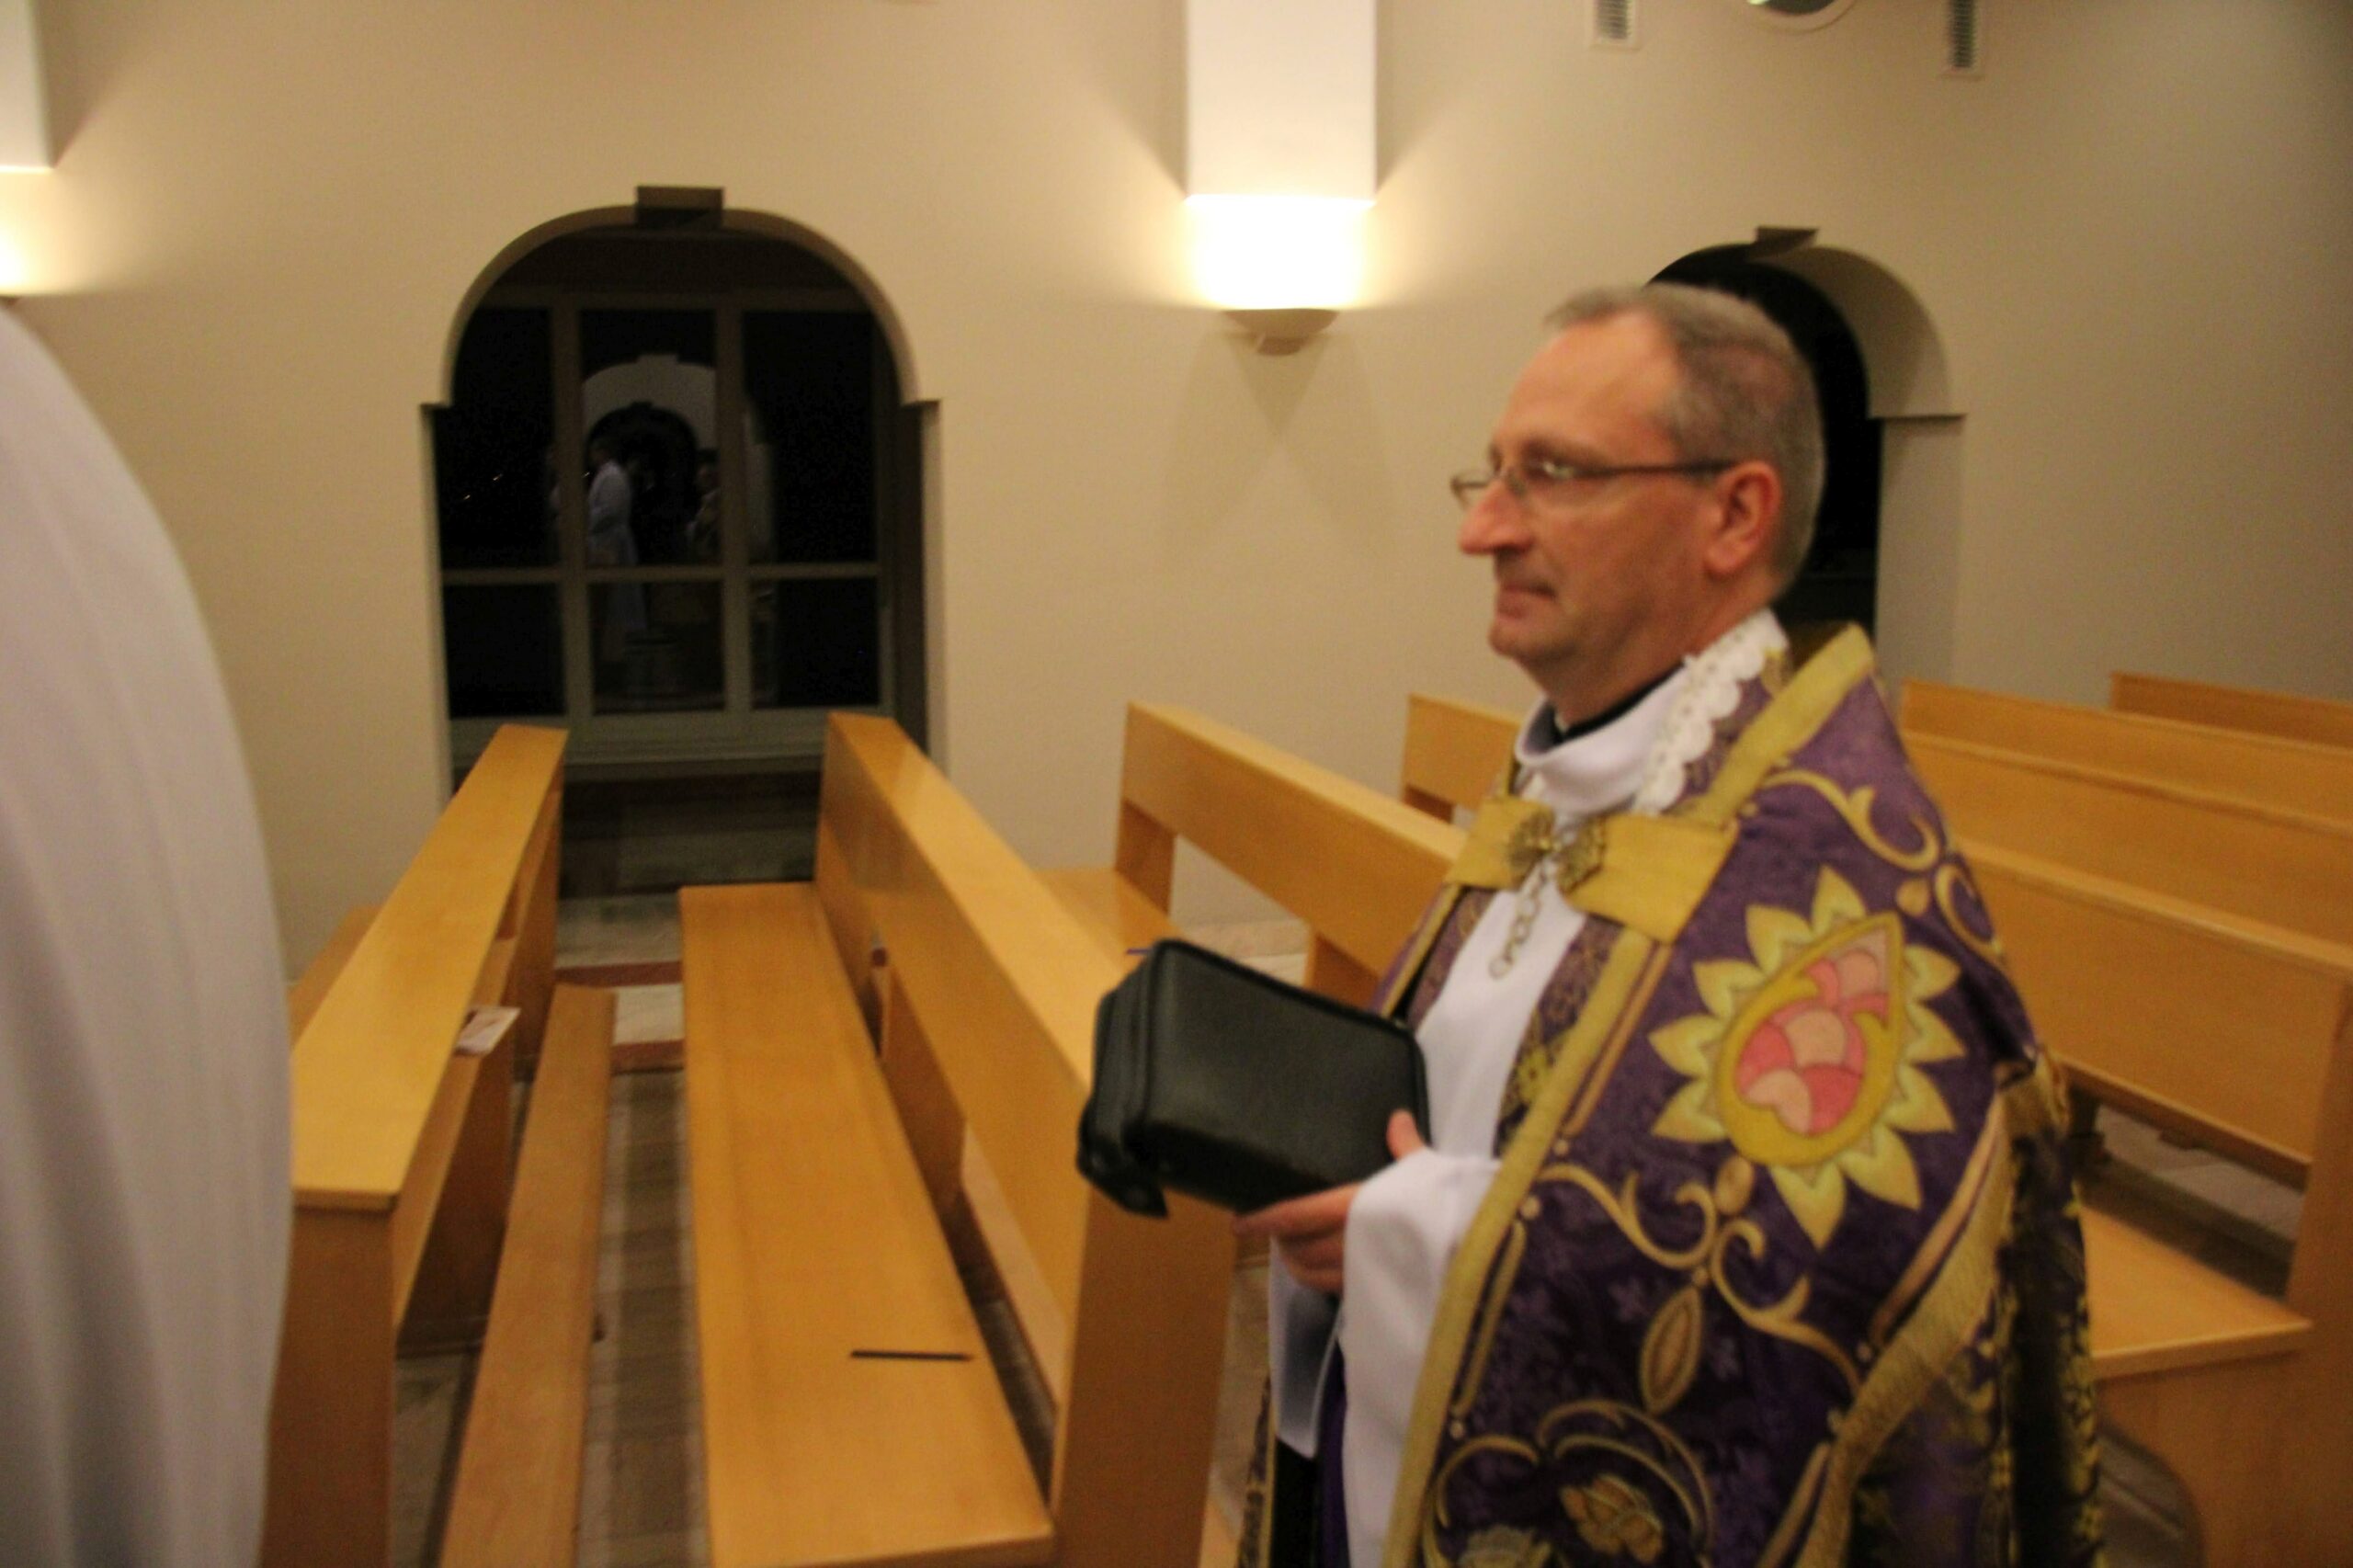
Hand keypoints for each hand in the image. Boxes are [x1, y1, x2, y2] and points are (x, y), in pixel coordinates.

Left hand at [1233, 1112, 1427, 1295]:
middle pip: (1297, 1248)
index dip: (1263, 1220)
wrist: (1476, 1252)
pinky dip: (1318, 1279)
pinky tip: (1321, 1269)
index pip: (1295, 1216)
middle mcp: (1348, 1244)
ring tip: (1291, 1248)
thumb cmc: (1446, 1205)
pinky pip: (1333, 1288)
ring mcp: (1359, 1273)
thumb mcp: (1425, 1170)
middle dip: (1278, 1240)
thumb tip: (1396, 1117)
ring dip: (1294, 1263)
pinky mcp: (1373, 1293)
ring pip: (1309, 1274)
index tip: (1238, 1222)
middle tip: (1272, 1227)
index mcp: (1353, 1208)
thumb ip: (1404, 1146)